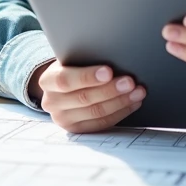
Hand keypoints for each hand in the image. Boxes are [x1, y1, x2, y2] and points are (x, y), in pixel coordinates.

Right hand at [31, 60, 145, 133]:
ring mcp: (63, 119)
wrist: (63, 85)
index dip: (88, 76)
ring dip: (121, 102)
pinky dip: (120, 112)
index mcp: (48, 81)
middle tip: (131, 82)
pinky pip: (101, 124)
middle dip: (111, 89)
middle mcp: (52, 102)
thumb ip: (86, 59)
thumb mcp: (73, 59)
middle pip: (84, 98)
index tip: (108, 71)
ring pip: (96, 112)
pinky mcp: (77, 130)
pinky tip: (133, 103)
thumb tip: (114, 55)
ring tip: (138, 92)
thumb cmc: (73, 66)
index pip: (65, 80)